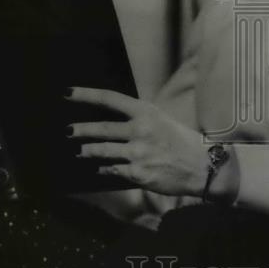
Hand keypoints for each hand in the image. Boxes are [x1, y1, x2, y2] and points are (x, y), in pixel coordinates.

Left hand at [65, 87, 237, 200]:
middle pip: (101, 129)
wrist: (201, 167)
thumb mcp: (161, 120)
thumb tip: (112, 117)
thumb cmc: (181, 141)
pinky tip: (102, 168)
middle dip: (80, 130)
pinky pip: (113, 169)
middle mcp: (140, 131)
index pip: (110, 99)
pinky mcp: (137, 173)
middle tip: (68, 131)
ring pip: (102, 151)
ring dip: (88, 151)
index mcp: (146, 112)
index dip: (86, 95)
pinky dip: (105, 168)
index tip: (68, 93)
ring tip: (80, 151)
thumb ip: (138, 118)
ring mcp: (138, 153)